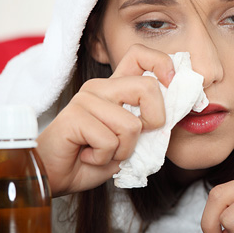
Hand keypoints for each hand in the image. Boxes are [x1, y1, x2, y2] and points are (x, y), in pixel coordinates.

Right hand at [37, 44, 173, 195]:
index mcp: (116, 88)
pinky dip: (105, 158)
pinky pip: (110, 141)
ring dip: (124, 150)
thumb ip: (148, 124)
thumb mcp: (131, 141)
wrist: (58, 177)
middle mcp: (101, 87)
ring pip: (132, 124)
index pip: (140, 55)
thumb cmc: (95, 158)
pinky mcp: (74, 116)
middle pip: (148, 87)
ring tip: (104, 152)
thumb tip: (176, 113)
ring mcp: (86, 99)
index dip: (162, 64)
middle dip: (154, 121)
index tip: (172, 83)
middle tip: (133, 140)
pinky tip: (88, 155)